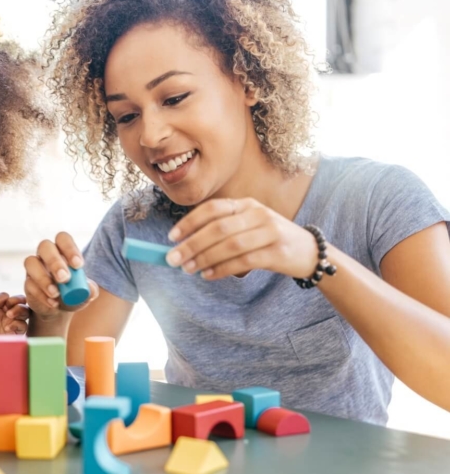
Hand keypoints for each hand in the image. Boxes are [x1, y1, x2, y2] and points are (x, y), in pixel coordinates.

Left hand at [0, 292, 29, 363]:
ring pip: (25, 310)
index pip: (4, 297)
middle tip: (6, 306)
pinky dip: (17, 324)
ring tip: (9, 315)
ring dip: (18, 309)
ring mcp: (14, 323)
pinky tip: (8, 328)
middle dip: (14, 300)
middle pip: (19, 300)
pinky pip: (23, 325)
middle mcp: (7, 314)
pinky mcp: (18, 334)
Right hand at [23, 232, 99, 319]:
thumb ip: (90, 290)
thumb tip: (90, 289)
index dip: (69, 248)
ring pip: (31, 262)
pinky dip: (41, 295)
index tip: (78, 265)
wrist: (59, 310)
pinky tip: (52, 303)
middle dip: (54, 262)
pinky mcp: (27, 283)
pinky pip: (29, 284)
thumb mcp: (85, 293)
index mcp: (62, 250)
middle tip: (64, 279)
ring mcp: (34, 267)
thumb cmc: (74, 294)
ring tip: (56, 294)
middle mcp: (46, 255)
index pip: (63, 239)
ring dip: (44, 278)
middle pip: (45, 246)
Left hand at [165, 197, 318, 279]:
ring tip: (188, 269)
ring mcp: (270, 231)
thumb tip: (183, 246)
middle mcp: (257, 213)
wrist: (308, 252)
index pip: (212, 209)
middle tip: (173, 259)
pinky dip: (222, 269)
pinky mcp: (277, 252)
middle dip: (192, 244)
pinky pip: (244, 261)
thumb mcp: (247, 227)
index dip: (189, 222)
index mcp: (245, 204)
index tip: (171, 237)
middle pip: (218, 228)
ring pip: (230, 245)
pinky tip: (208, 275)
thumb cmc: (268, 240)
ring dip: (205, 258)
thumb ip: (220, 232)